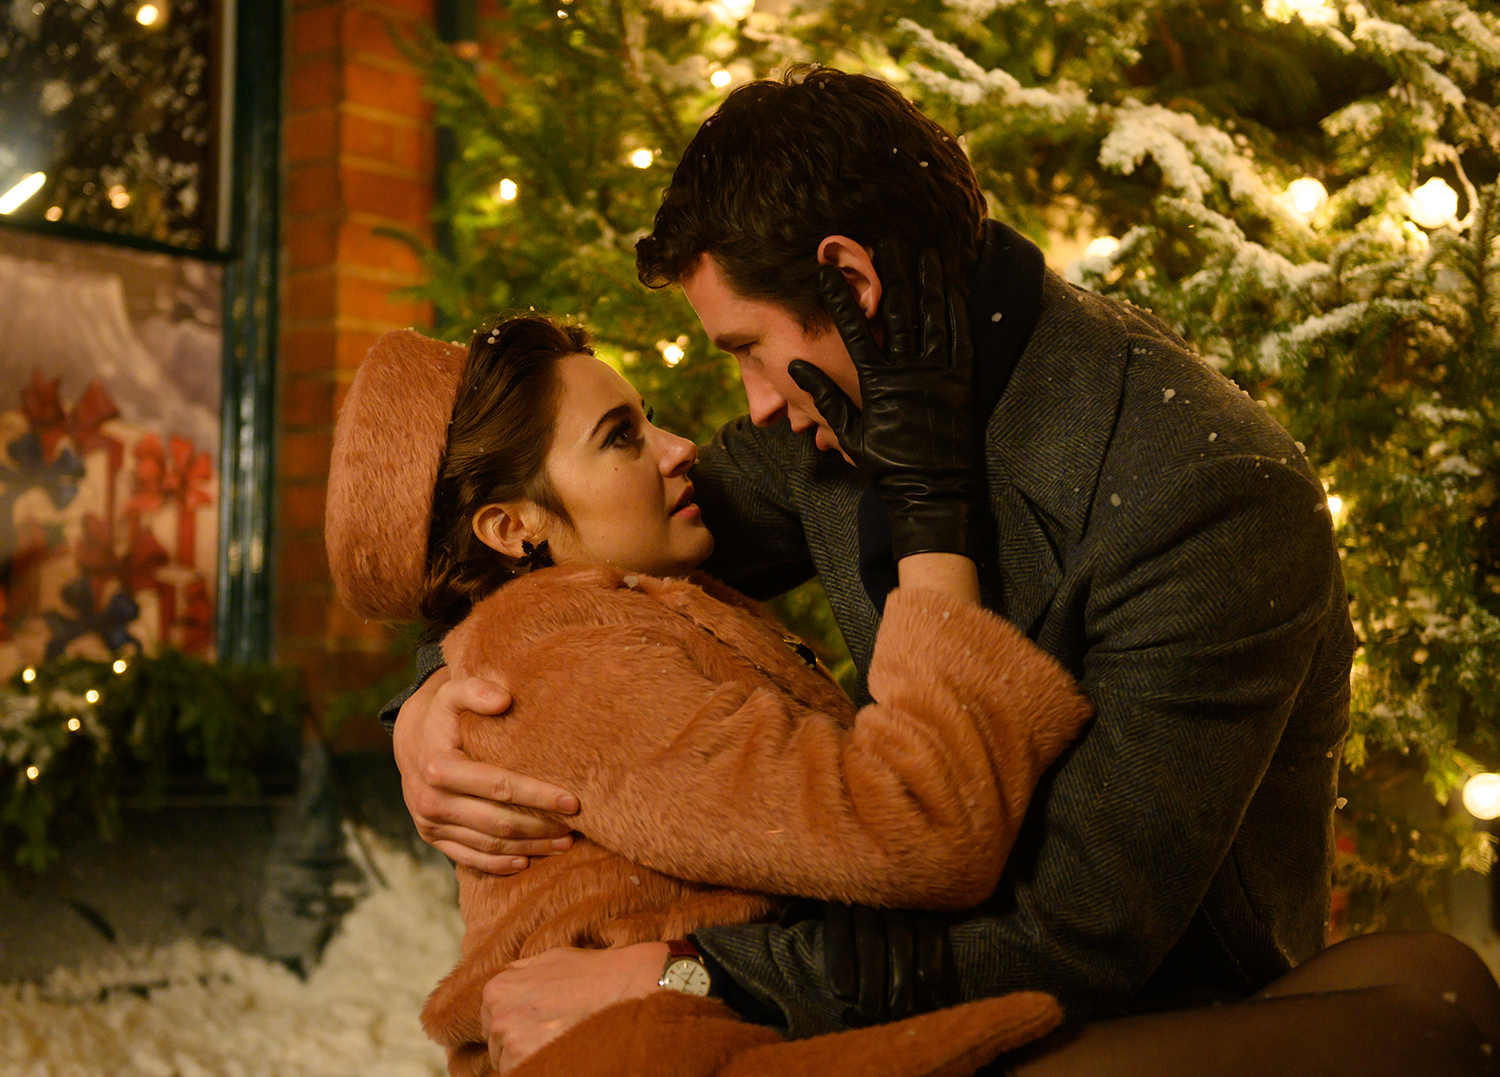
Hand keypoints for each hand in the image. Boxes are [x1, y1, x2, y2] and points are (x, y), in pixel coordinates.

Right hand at [394, 668, 578, 872]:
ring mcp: (430, 823)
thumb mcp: (452, 691)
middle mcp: (431, 800)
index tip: (573, 800)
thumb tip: (504, 700)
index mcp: (439, 767)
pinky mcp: (432, 837)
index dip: (538, 795)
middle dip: (541, 826)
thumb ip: (475, 690)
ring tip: (565, 843)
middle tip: (578, 827)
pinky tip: (528, 861)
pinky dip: (500, 864)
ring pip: (488, 844)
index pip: (499, 787)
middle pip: (498, 822)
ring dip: (529, 847)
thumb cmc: (443, 714)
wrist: (410, 739)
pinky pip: (469, 858)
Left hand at [481, 943, 667, 1072]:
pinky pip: (523, 1073)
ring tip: (558, 1043)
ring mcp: (512, 1043)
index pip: (490, 1018)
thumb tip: (510, 978)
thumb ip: (521, 971)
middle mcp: (499, 1016)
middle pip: (497, 1042)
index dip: (514, 1021)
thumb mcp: (550, 957)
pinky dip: (539, 1068)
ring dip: (528, 1057)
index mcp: (498, 989)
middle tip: (549, 1032)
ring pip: (509, 1062)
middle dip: (519, 1040)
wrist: (624, 988)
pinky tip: (560, 1054)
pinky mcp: (528, 1064)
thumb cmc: (591, 972)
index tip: (534, 1023)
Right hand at [790, 243, 979, 560]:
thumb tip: (794, 364)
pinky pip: (960, 337)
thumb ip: (824, 396)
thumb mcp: (847, 434)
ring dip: (928, 281)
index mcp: (876, 382)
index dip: (839, 297)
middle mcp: (907, 371)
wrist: (933, 492)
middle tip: (885, 242)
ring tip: (924, 252)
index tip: (825, 270)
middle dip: (890, 273)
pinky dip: (956, 309)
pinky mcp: (961, 381)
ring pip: (932, 316)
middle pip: (896, 311)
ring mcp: (937, 373)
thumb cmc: (887, 466)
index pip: (853, 329)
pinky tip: (953, 287)